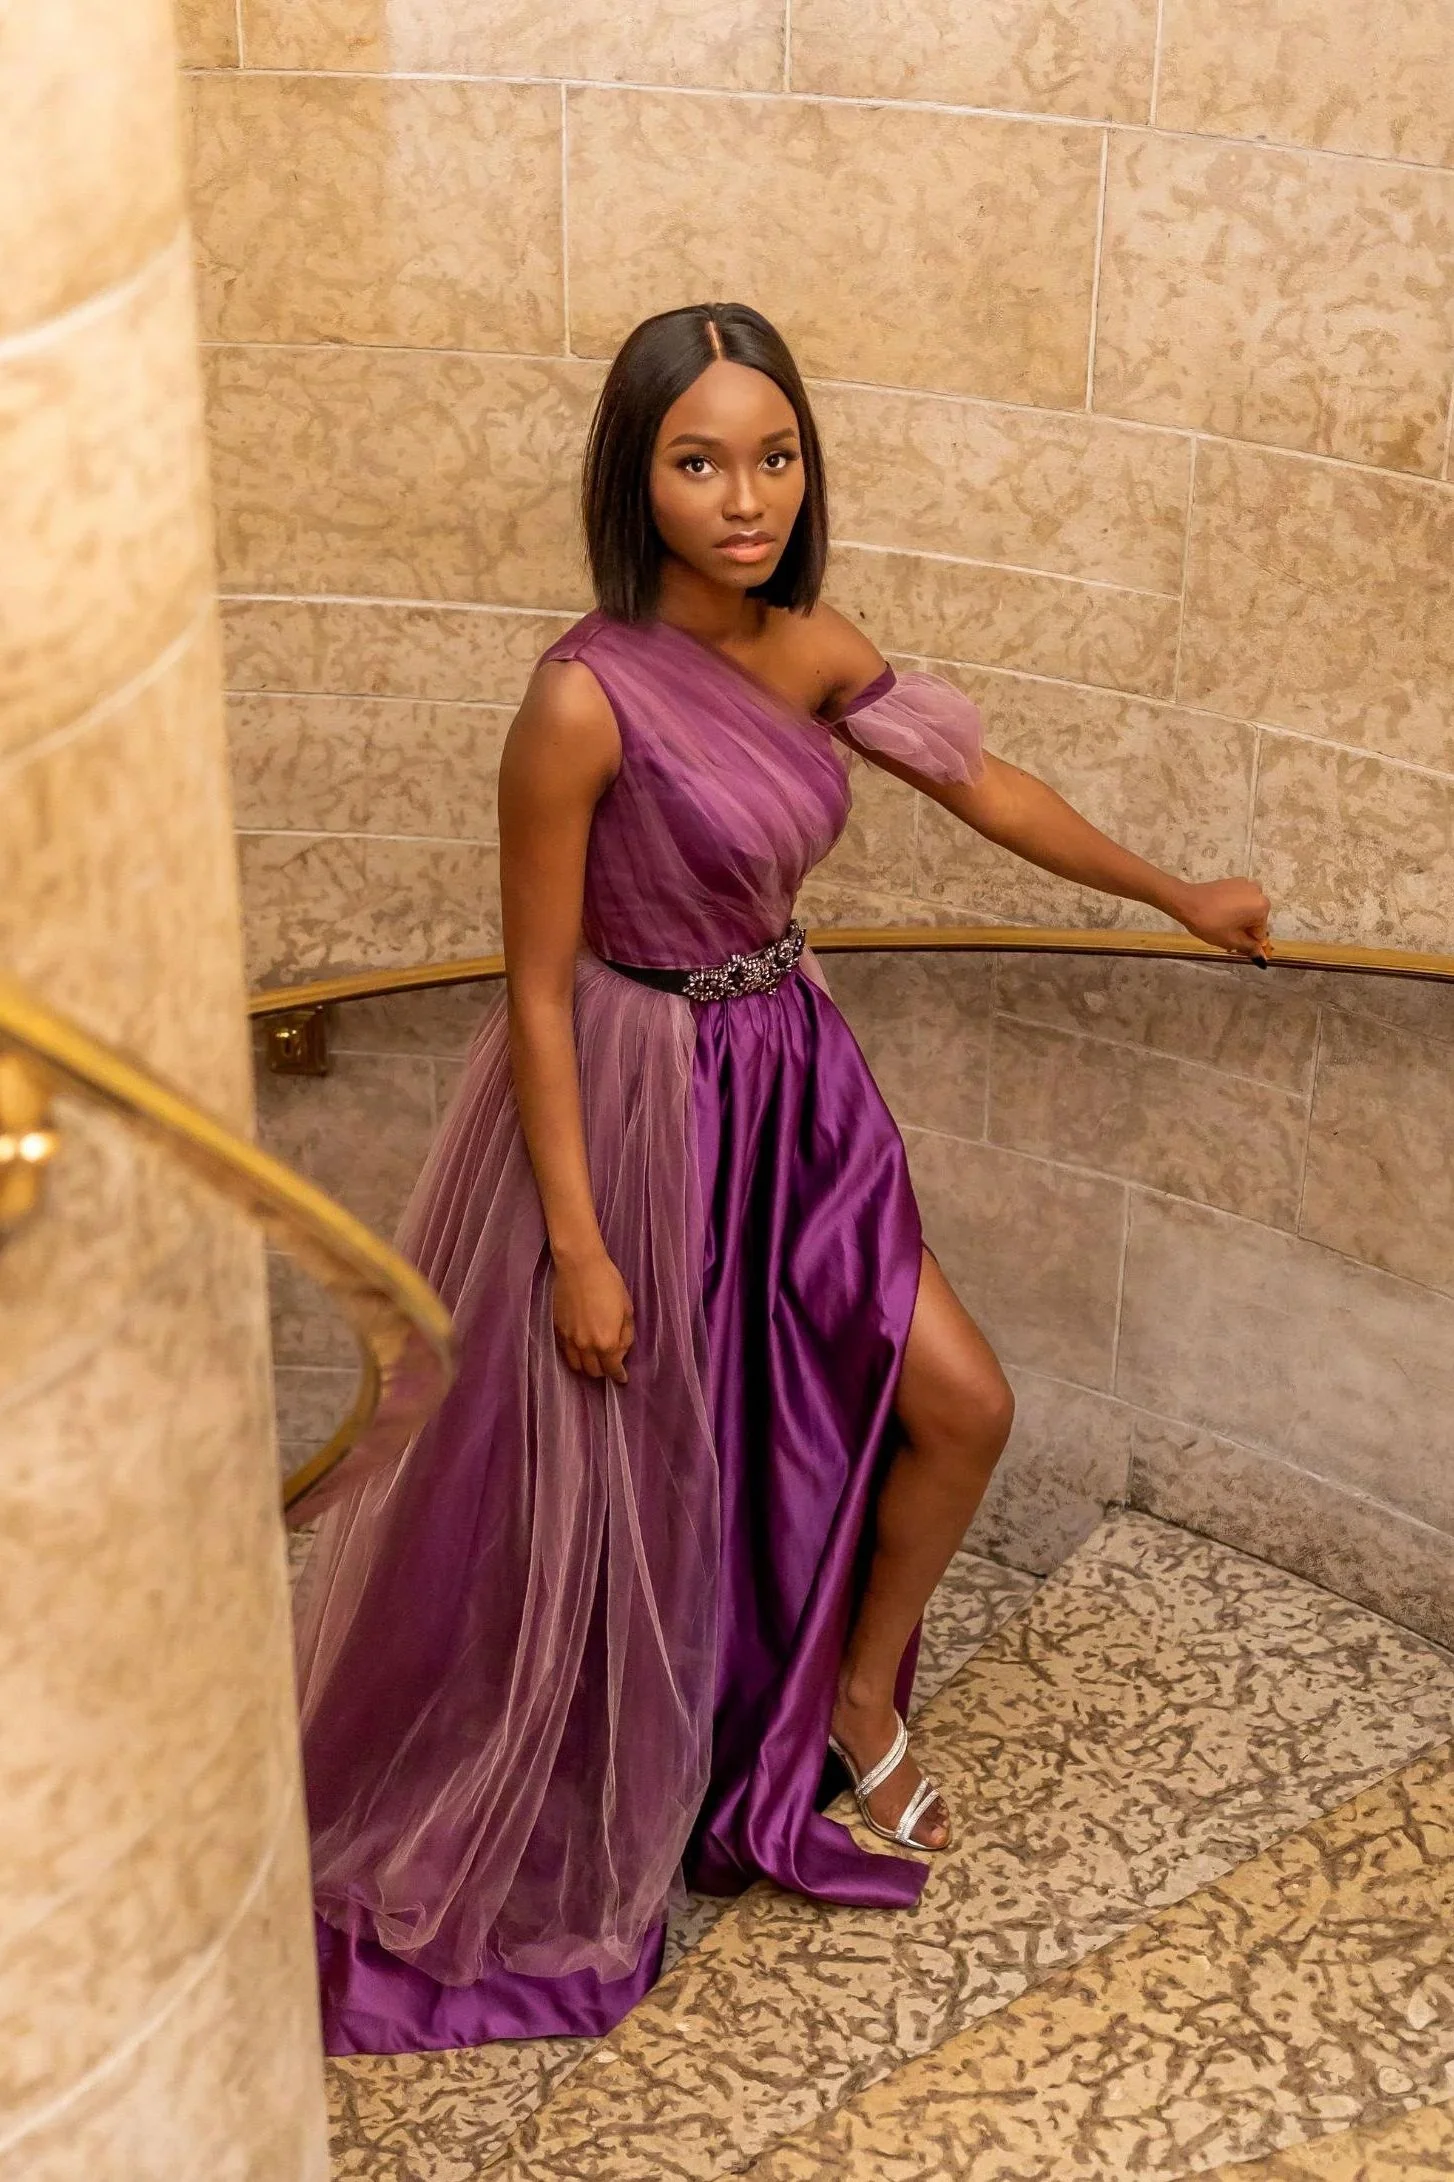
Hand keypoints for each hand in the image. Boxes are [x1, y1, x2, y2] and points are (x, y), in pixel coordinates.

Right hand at [552, 1247, 634, 1383]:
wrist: (579, 1266)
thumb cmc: (609, 1284)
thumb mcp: (627, 1310)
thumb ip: (625, 1336)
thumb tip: (620, 1352)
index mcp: (606, 1342)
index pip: (612, 1370)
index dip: (619, 1376)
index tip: (622, 1377)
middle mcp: (585, 1346)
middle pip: (593, 1371)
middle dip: (604, 1370)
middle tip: (609, 1362)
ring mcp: (569, 1339)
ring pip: (576, 1366)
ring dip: (587, 1366)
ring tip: (594, 1358)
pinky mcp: (557, 1330)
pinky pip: (565, 1352)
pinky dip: (574, 1355)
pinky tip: (580, 1348)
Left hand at [1171, 876, 1272, 961]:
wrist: (1187, 902)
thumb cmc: (1210, 923)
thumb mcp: (1231, 940)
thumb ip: (1250, 948)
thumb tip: (1262, 958)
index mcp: (1262, 907)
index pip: (1260, 934)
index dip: (1248, 943)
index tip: (1235, 947)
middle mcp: (1258, 892)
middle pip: (1255, 919)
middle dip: (1243, 931)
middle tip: (1226, 937)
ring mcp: (1246, 884)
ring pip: (1247, 910)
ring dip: (1239, 920)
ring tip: (1221, 926)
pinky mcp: (1234, 881)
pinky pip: (1239, 900)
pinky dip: (1234, 908)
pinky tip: (1220, 914)